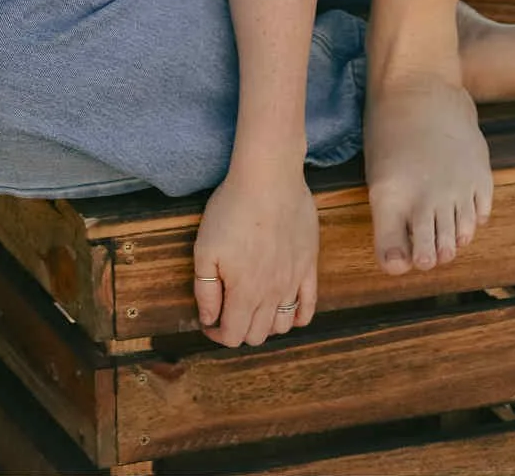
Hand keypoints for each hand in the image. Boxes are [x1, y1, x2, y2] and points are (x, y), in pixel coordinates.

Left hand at [192, 162, 318, 346]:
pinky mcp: (309, 266)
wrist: (269, 178)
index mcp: (244, 292)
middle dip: (239, 331)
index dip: (217, 334)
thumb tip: (208, 320)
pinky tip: (285, 310)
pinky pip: (308, 307)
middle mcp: (271, 294)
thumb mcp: (205, 248)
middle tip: (227, 312)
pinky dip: (297, 317)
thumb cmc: (232, 209)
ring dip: (266, 326)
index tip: (208, 322)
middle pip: (258, 335)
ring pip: (282, 326)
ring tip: (252, 308)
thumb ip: (205, 290)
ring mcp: (294, 281)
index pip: (233, 336)